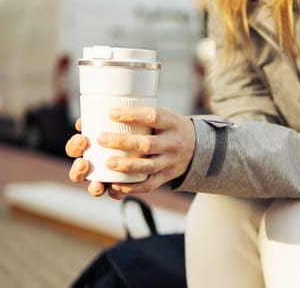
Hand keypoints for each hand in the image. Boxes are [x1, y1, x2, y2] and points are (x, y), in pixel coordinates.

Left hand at [65, 107, 195, 198]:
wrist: (198, 147)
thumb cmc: (170, 127)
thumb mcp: (165, 115)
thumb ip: (141, 117)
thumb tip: (101, 115)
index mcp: (171, 122)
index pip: (153, 116)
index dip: (132, 115)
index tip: (111, 113)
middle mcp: (173, 142)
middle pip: (147, 144)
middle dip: (122, 142)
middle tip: (101, 139)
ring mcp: (171, 161)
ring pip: (148, 166)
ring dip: (126, 166)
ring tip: (108, 164)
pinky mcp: (167, 176)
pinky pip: (149, 184)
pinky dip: (132, 187)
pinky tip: (115, 186)